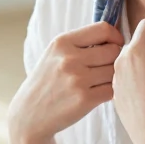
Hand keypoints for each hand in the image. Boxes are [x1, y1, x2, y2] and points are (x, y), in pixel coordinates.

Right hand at [8, 21, 123, 143]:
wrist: (29, 114)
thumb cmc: (47, 82)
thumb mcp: (54, 54)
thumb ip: (80, 43)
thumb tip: (114, 37)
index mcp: (62, 42)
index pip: (103, 29)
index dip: (115, 37)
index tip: (114, 45)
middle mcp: (69, 58)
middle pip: (113, 50)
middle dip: (114, 58)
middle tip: (106, 67)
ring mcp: (77, 79)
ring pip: (115, 70)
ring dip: (112, 76)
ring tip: (99, 81)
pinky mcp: (84, 99)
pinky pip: (112, 89)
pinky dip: (110, 91)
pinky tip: (99, 93)